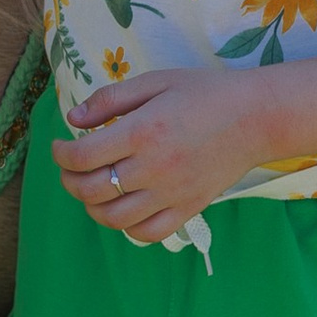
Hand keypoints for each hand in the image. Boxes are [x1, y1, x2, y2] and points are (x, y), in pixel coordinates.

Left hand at [53, 65, 279, 238]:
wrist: (257, 117)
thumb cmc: (204, 93)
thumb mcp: (155, 82)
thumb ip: (110, 99)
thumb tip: (73, 120)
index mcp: (143, 132)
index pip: (83, 156)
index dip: (61, 154)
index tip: (60, 145)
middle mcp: (154, 167)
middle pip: (91, 190)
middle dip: (69, 179)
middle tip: (71, 167)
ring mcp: (172, 193)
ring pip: (113, 218)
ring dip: (91, 205)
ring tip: (92, 187)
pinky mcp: (189, 209)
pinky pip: (147, 233)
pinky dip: (127, 227)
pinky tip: (123, 207)